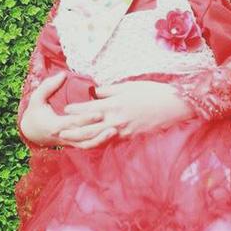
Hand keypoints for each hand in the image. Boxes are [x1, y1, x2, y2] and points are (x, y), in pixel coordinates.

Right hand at [20, 73, 117, 148]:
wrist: (31, 132)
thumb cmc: (35, 112)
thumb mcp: (36, 98)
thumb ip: (48, 86)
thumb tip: (63, 74)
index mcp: (55, 125)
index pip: (74, 123)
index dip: (86, 119)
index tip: (99, 112)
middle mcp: (63, 136)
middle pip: (84, 136)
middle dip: (99, 131)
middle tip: (114, 124)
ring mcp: (69, 142)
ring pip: (87, 145)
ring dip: (101, 140)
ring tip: (115, 132)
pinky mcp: (74, 144)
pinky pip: (87, 146)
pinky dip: (99, 142)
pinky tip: (110, 135)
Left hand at [59, 80, 194, 141]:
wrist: (172, 105)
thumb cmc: (150, 91)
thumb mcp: (128, 86)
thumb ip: (109, 90)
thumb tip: (94, 93)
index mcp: (114, 103)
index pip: (89, 108)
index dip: (75, 109)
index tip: (64, 109)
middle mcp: (116, 119)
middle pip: (89, 126)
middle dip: (73, 130)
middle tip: (58, 132)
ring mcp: (123, 130)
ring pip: (98, 137)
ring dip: (82, 140)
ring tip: (70, 141)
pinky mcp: (130, 137)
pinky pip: (111, 141)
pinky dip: (100, 143)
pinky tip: (92, 144)